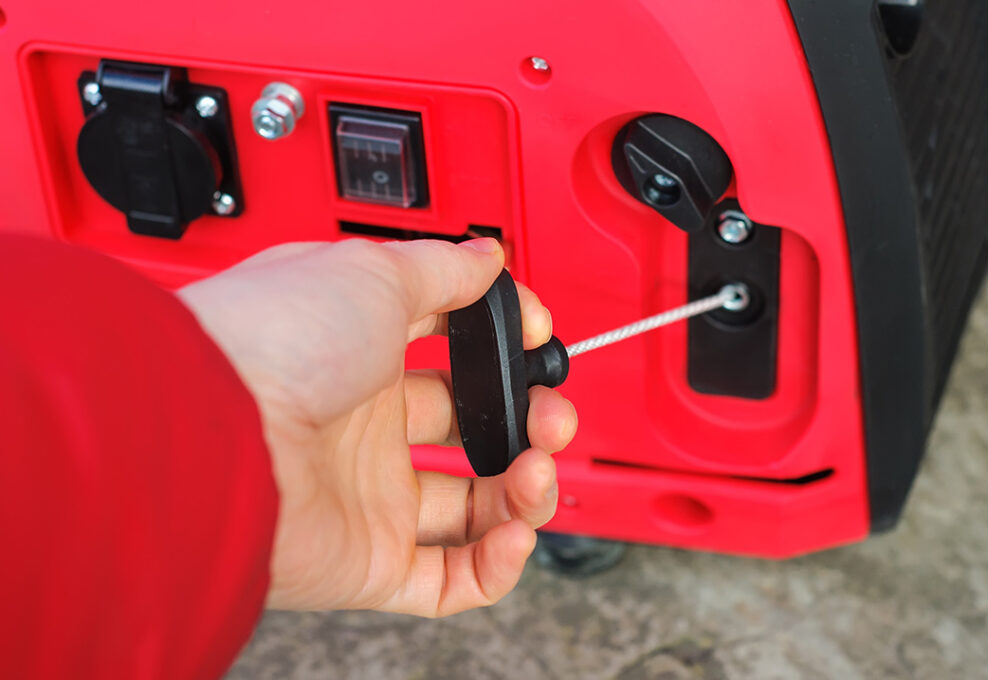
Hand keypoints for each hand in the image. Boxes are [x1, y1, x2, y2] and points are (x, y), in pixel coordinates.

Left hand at [178, 238, 576, 615]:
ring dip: (523, 490)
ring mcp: (365, 493)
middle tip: (549, 414)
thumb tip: (484, 257)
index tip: (534, 336)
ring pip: (470, 507)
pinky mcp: (366, 560)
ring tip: (535, 468)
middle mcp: (362, 421)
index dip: (500, 345)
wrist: (208, 435)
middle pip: (468, 430)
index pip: (449, 348)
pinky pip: (449, 579)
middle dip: (525, 420)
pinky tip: (514, 529)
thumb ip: (442, 270)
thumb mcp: (371, 274)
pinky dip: (496, 564)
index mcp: (358, 349)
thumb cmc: (270, 341)